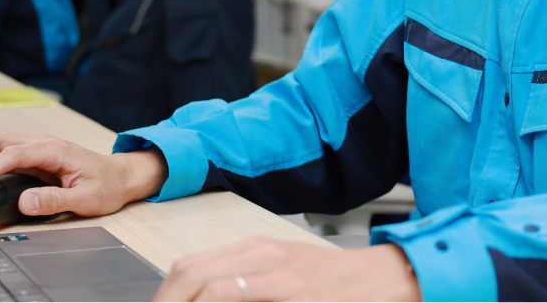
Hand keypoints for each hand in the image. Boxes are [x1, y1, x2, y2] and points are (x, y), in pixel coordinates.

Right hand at [0, 131, 167, 217]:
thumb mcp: (85, 199)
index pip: (13, 154)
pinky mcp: (34, 156)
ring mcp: (37, 147)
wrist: (121, 177)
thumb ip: (54, 200)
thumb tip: (24, 202)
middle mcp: (43, 143)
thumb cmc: (107, 186)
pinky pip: (2, 153)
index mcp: (55, 150)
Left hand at [154, 239, 421, 302]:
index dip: (164, 297)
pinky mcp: (300, 298)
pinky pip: (244, 301)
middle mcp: (264, 257)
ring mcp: (281, 278)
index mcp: (256, 249)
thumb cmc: (332, 280)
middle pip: (192, 276)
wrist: (382, 280)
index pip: (189, 267)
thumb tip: (201, 297)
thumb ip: (245, 279)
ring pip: (214, 289)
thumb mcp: (284, 271)